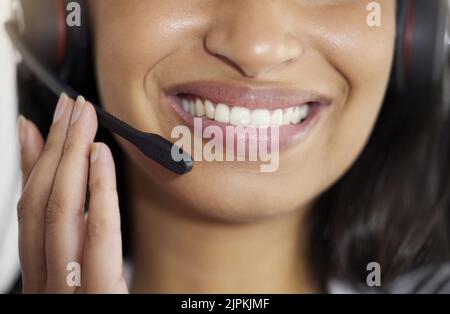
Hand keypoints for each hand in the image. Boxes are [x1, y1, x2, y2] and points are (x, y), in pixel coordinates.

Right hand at [17, 94, 128, 292]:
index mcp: (40, 282)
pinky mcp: (99, 299)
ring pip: (58, 215)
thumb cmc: (96, 313)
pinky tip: (100, 159)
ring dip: (69, 160)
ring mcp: (65, 293)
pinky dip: (97, 194)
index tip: (37, 125)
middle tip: (67, 108)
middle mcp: (44, 285)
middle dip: (54, 149)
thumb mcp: (80, 282)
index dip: (30, 163)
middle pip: (41, 205)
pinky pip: (96, 239)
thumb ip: (76, 243)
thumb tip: (81, 207)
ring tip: (80, 120)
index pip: (28, 212)